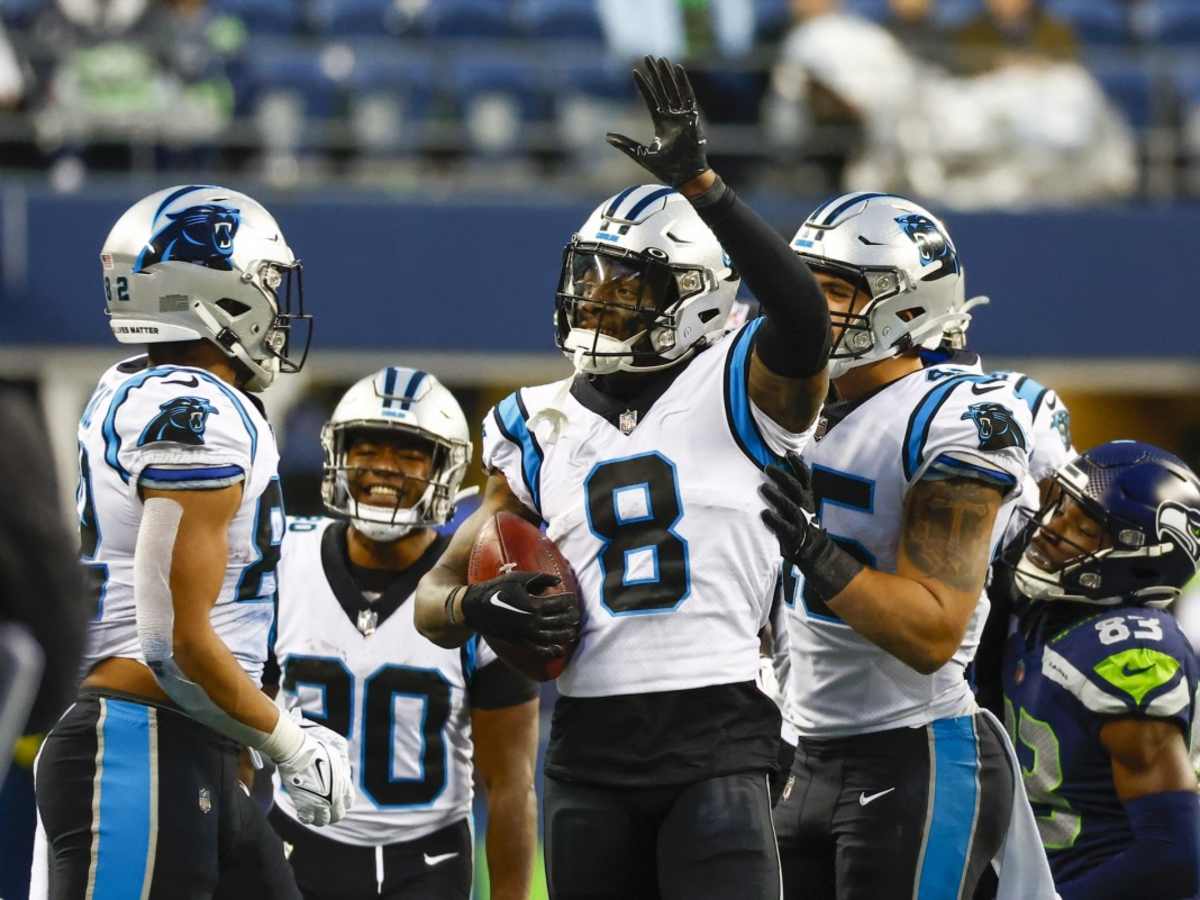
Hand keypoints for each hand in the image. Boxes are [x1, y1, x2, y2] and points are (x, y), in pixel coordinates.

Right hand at [276, 715, 354, 826]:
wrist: (298, 751)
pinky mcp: (305, 805)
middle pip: (338, 815)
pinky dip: (305, 818)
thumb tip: (343, 777)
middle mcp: (335, 795)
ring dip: (318, 818)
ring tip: (312, 811)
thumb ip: (341, 771)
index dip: (341, 803)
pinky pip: (307, 820)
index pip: (348, 802)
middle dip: (331, 813)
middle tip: (322, 809)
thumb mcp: (336, 758)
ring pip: (324, 821)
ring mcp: (320, 802)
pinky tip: (302, 812)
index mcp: (343, 783)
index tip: (333, 800)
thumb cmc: (315, 750)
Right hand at [459, 571, 580, 657]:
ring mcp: (525, 634)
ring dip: (565, 636)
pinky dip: (549, 652)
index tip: (573, 599)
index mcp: (533, 604)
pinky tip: (558, 651)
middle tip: (576, 615)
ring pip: (552, 638)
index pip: (560, 604)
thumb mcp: (518, 578)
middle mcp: (532, 621)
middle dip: (571, 618)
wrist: (474, 607)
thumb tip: (558, 581)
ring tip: (573, 633)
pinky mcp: (518, 641)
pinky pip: (537, 650)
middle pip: (559, 621)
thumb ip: (540, 578)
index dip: (569, 601)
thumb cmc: (496, 588)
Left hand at [606, 56, 709, 187]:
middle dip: (655, 74)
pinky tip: (677, 69)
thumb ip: (625, 144)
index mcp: (662, 123)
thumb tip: (607, 137)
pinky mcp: (693, 118)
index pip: (651, 99)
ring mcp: (683, 116)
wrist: (685, 178)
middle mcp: (672, 117)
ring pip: (674, 90)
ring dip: (667, 75)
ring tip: (661, 59)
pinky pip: (688, 96)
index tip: (634, 71)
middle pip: (663, 90)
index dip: (643, 85)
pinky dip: (683, 83)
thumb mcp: (641, 154)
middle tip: (648, 57)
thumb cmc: (667, 170)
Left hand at [759, 452, 820, 561]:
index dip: (798, 465)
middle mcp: (805, 506)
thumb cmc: (799, 520)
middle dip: (782, 476)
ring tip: (763, 487)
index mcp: (808, 496)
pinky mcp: (793, 535)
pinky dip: (774, 519)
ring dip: (776, 496)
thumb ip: (792, 486)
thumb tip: (784, 465)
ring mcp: (800, 521)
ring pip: (789, 506)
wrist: (812, 548)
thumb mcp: (801, 502)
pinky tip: (764, 513)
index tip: (788, 454)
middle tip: (767, 468)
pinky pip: (783, 526)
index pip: (805, 477)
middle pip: (795, 488)